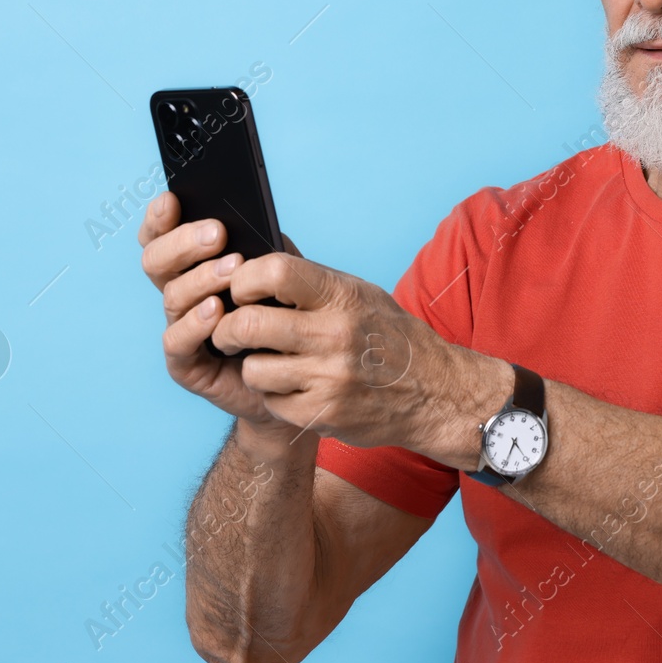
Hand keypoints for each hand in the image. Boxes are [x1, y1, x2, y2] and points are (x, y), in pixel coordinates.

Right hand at [138, 191, 296, 439]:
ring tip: (233, 268)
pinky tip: (216, 310)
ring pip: (172, 297)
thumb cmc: (284, 316)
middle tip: (217, 233)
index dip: (159, 219)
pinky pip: (177, 341)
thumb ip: (261, 246)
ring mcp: (180, 329)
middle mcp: (180, 295)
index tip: (172, 200)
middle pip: (156, 262)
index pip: (161, 237)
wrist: (296, 375)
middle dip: (183, 243)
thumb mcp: (277, 272)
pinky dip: (195, 323)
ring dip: (201, 278)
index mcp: (193, 266)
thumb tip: (249, 214)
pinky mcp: (185, 365)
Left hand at [210, 248, 507, 460]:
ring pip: (253, 369)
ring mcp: (328, 378)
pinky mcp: (322, 415)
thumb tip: (262, 247)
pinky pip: (271, 402)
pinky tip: (296, 388)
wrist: (434, 393)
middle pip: (247, 325)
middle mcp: (335, 335)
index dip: (244, 280)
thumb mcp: (360, 294)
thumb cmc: (390, 338)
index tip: (241, 291)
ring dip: (254, 367)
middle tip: (230, 332)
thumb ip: (312, 278)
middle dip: (227, 329)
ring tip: (272, 363)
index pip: (274, 272)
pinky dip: (276, 396)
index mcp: (342, 296)